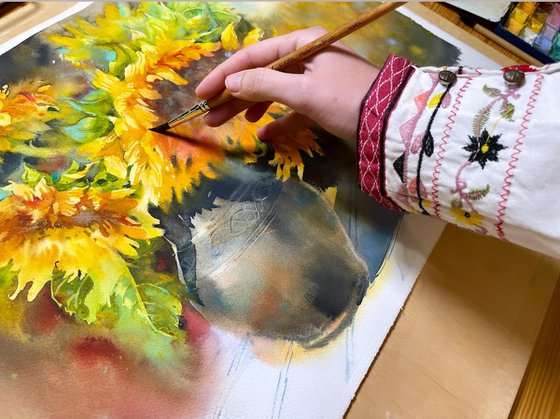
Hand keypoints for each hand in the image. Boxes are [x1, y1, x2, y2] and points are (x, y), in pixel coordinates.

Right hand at [195, 27, 378, 142]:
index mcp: (301, 45)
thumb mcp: (303, 92)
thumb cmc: (346, 100)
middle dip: (233, 96)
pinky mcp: (322, 101)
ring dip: (250, 108)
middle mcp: (305, 58)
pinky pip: (292, 108)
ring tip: (227, 125)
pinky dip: (277, 120)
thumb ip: (264, 85)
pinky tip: (263, 134)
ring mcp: (314, 80)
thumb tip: (231, 84)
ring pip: (273, 92)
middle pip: (260, 74)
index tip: (202, 94)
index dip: (225, 75)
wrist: (391, 123)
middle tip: (209, 117)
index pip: (253, 56)